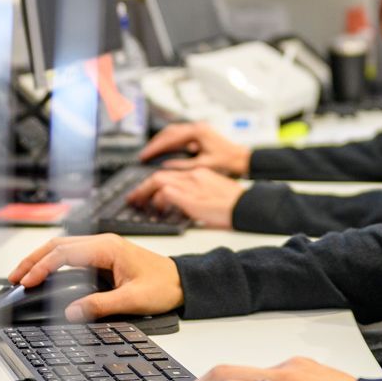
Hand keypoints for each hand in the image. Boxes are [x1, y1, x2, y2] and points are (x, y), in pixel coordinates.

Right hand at [8, 234, 182, 321]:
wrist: (182, 282)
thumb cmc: (163, 285)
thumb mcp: (132, 300)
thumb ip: (100, 305)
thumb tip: (71, 311)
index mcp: (108, 247)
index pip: (65, 253)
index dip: (43, 267)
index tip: (27, 281)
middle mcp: (102, 243)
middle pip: (58, 245)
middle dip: (33, 260)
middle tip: (14, 278)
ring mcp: (102, 248)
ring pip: (62, 248)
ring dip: (41, 259)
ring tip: (22, 276)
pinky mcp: (102, 256)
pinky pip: (71, 254)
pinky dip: (53, 263)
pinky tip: (44, 274)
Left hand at [125, 168, 246, 229]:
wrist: (248, 205)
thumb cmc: (235, 204)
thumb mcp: (214, 193)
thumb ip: (196, 193)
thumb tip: (181, 202)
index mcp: (199, 173)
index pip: (169, 173)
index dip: (153, 183)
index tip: (145, 191)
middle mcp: (193, 175)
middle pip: (159, 175)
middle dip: (142, 187)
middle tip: (133, 197)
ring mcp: (192, 184)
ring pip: (159, 180)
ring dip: (144, 191)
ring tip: (136, 201)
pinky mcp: (192, 196)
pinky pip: (167, 192)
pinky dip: (158, 198)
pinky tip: (155, 207)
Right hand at [139, 122, 250, 175]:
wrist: (245, 159)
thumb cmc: (229, 162)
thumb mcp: (203, 166)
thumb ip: (183, 165)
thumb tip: (166, 166)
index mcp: (197, 132)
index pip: (169, 138)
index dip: (155, 148)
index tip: (145, 155)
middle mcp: (197, 127)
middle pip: (169, 132)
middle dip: (156, 143)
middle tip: (144, 154)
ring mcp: (199, 130)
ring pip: (174, 133)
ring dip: (163, 142)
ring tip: (152, 153)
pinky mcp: (201, 135)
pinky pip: (181, 136)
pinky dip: (172, 143)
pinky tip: (167, 152)